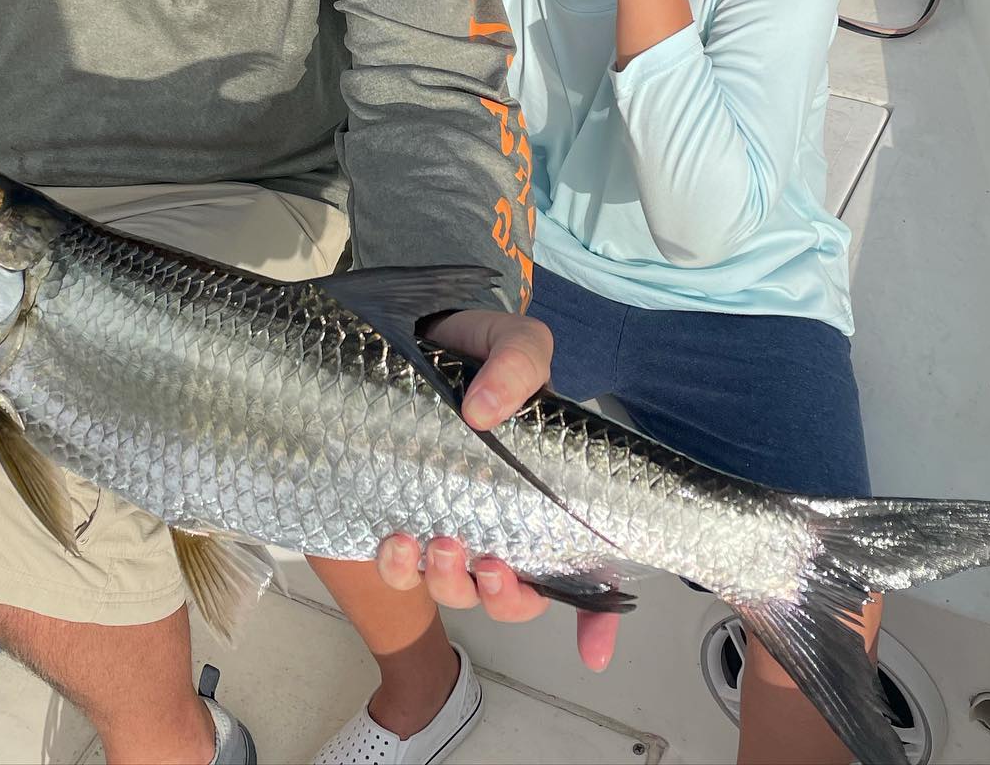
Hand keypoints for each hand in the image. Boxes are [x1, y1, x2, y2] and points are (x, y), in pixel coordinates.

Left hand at [373, 309, 621, 671]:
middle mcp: (501, 519)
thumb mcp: (517, 343)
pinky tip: (393, 542)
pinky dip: (397, 568)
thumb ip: (518, 367)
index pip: (584, 568)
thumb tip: (483, 412)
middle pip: (515, 594)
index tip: (592, 654)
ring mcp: (450, 521)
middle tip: (487, 564)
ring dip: (449, 584)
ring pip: (458, 589)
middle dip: (504, 598)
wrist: (417, 335)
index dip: (596, 619)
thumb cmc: (480, 348)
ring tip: (434, 544)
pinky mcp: (401, 514)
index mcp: (544, 493)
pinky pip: (400, 565)